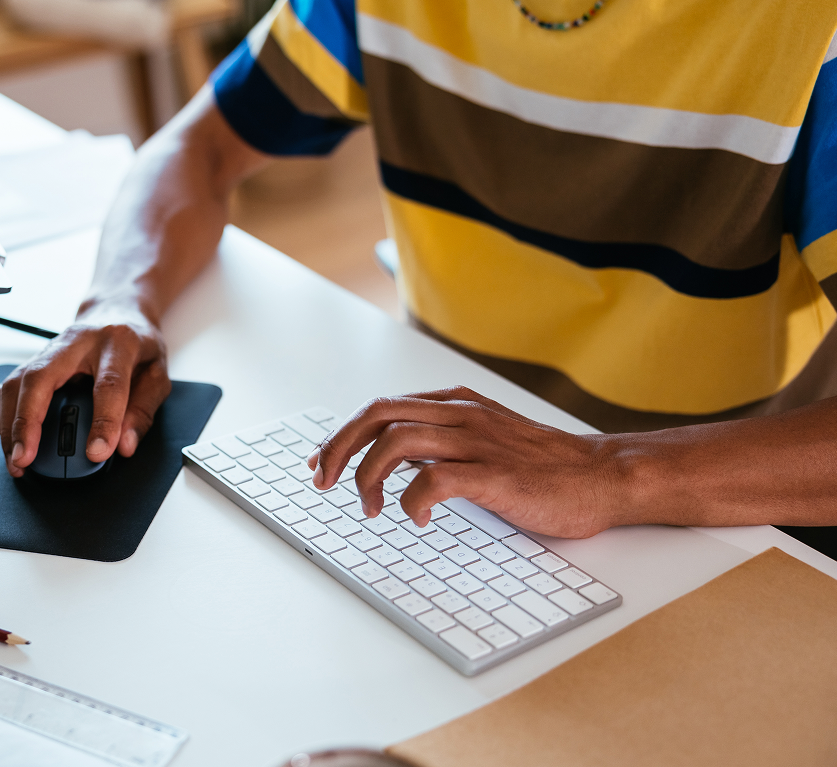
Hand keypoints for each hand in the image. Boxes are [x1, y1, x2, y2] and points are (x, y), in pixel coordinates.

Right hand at [0, 298, 171, 476]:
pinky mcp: (35, 358)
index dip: (104, 421)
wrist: (118, 311)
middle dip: (28, 422)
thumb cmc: (138, 344)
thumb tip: (124, 445)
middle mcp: (77, 341)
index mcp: (117, 342)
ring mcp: (52, 347)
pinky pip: (11, 386)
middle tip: (25, 458)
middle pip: (41, 377)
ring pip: (18, 382)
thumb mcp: (158, 374)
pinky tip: (12, 440)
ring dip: (10, 424)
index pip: (108, 384)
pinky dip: (6, 416)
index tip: (97, 452)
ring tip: (16, 459)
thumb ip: (143, 410)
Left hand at [309, 387, 628, 538]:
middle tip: (325, 482)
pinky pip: (434, 480)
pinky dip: (411, 501)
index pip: (381, 407)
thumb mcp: (482, 438)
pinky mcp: (494, 475)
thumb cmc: (542, 465)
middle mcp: (461, 415)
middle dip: (340, 447)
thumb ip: (440, 440)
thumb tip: (389, 459)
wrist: (601, 476)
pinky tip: (416, 520)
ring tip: (370, 509)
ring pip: (396, 442)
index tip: (322, 462)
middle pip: (378, 415)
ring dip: (369, 477)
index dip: (343, 434)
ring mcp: (477, 442)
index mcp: (455, 404)